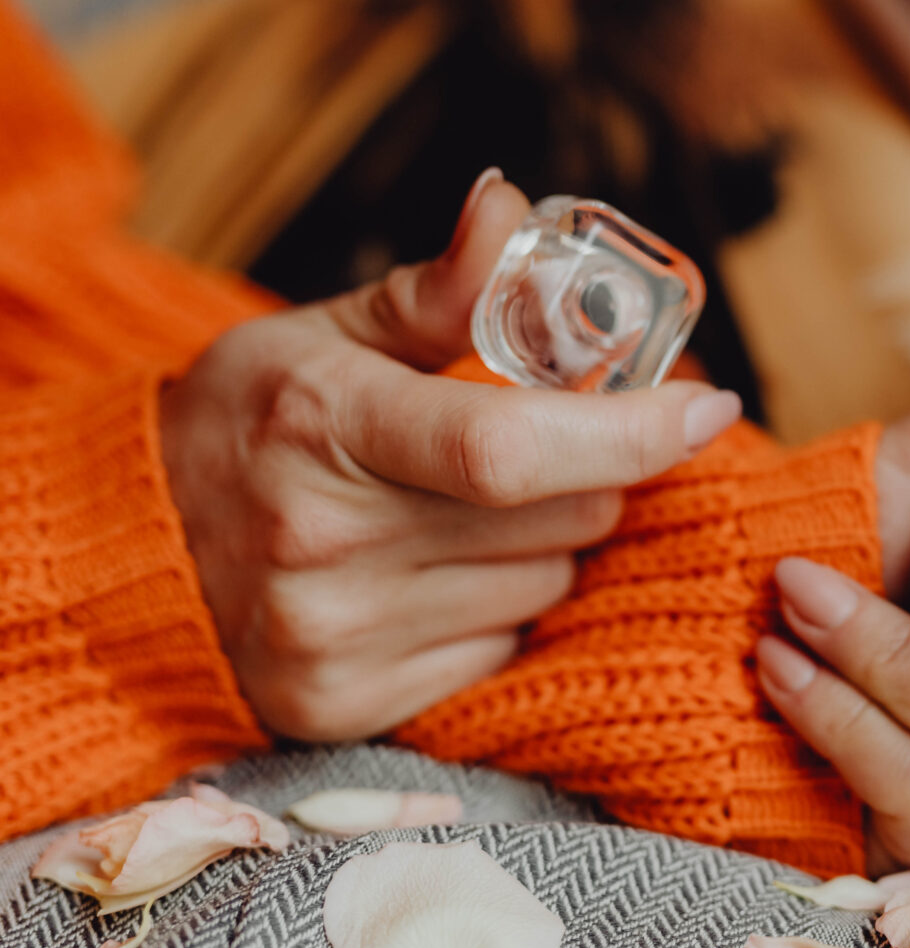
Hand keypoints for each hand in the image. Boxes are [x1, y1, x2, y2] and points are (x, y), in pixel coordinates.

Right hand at [161, 171, 742, 741]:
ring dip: (548, 542)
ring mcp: (335, 637)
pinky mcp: (348, 705)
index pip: (510, 447)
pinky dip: (502, 606)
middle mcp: (325, 544)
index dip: (630, 431)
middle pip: (561, 518)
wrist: (132, 551)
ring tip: (469, 511)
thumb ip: (438, 291)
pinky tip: (438, 573)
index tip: (708, 405)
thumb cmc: (244, 426)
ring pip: (547, 584)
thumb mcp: (322, 336)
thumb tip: (511, 210)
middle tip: (556, 441)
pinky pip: (503, 645)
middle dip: (593, 472)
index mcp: (323, 426)